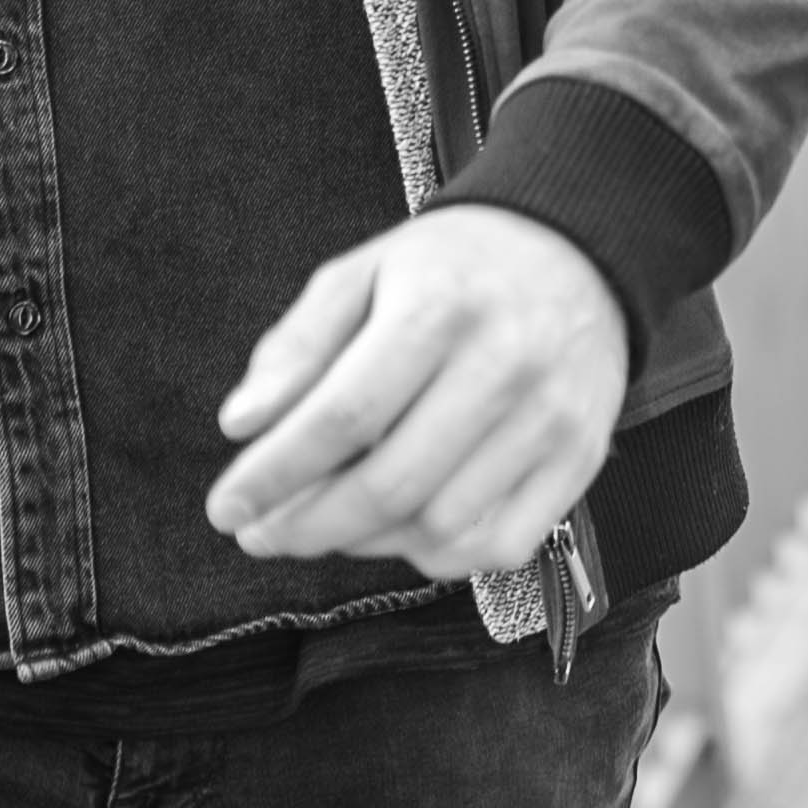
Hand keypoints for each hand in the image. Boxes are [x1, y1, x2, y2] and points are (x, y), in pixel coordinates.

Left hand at [208, 205, 628, 580]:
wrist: (577, 251)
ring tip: (326, 525)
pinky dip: (437, 557)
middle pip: (389, 484)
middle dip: (307, 525)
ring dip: (364, 543)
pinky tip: (401, 532)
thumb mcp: (362, 273)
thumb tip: (244, 424)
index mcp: (439, 307)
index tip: (226, 508)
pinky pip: (500, 545)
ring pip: (439, 525)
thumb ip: (296, 345)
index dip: (274, 474)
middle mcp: (505, 364)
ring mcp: (551, 417)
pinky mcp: (581, 456)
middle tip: (262, 534)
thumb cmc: (451, 269)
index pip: (342, 417)